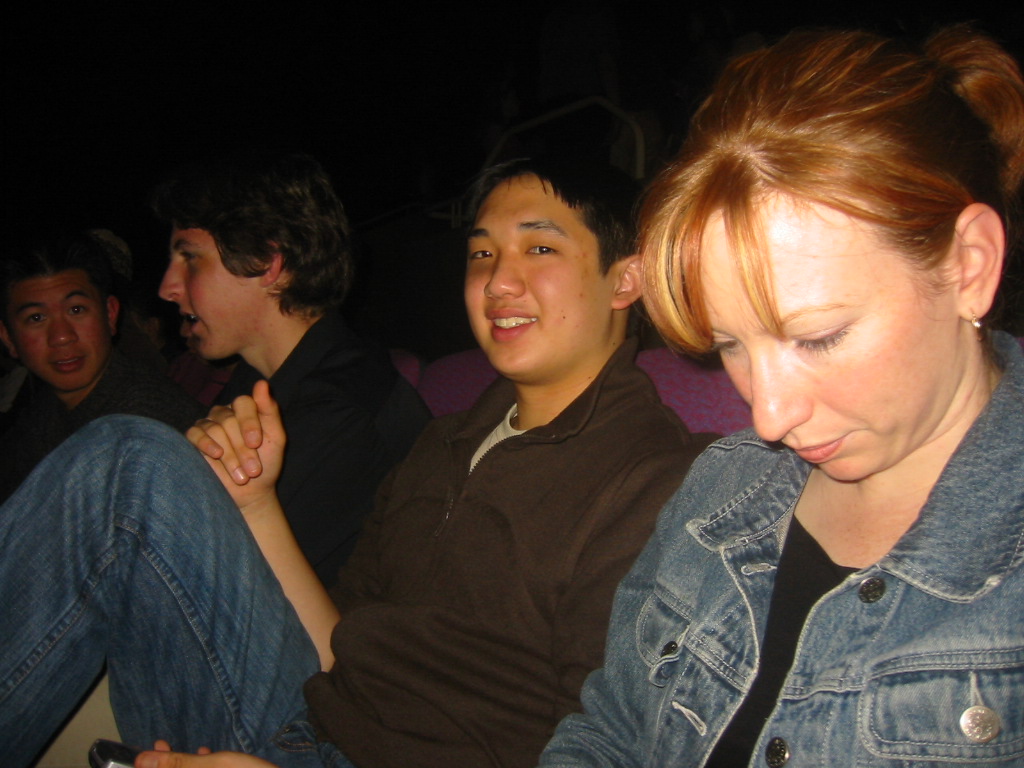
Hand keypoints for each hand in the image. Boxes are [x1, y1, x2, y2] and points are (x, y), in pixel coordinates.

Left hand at [136, 741, 277, 767]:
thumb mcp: (212, 766)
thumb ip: (177, 763)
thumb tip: (141, 759)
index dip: (150, 766)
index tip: (151, 749)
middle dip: (167, 762)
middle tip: (164, 743)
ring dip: (183, 764)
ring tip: (188, 747)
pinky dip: (199, 767)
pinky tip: (207, 755)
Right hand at [186, 381, 286, 510]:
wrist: (250, 492)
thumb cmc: (266, 464)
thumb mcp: (276, 438)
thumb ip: (270, 410)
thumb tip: (261, 383)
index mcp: (247, 410)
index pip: (243, 402)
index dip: (249, 422)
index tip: (256, 443)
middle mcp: (226, 413)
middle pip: (228, 420)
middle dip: (242, 448)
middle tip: (252, 470)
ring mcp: (209, 425)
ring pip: (214, 430)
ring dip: (230, 456)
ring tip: (241, 476)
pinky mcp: (195, 438)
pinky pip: (195, 433)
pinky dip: (206, 444)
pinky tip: (216, 455)